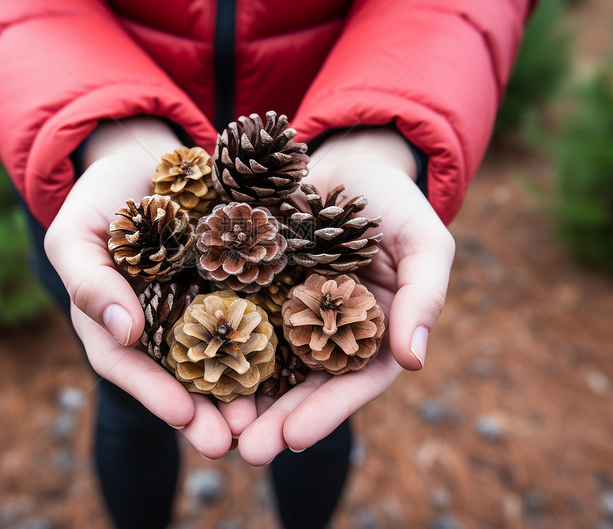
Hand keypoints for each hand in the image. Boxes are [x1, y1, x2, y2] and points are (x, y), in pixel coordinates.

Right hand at [45, 117, 255, 458]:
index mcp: (119, 322)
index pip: (131, 366)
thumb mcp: (78, 233)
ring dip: (245, 390)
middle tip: (229, 442)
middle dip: (206, 412)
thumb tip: (123, 331)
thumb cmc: (102, 198)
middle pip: (183, 375)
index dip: (154, 393)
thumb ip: (89, 279)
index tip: (182, 416)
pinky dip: (277, 338)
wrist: (148, 158)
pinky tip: (300, 361)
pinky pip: (259, 312)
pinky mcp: (240, 281)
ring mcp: (204, 305)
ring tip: (267, 422)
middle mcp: (164, 324)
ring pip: (226, 355)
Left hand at [238, 128, 454, 464]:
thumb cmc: (390, 199)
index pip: (352, 382)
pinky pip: (228, 319)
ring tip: (208, 427)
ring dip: (239, 397)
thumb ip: (424, 295)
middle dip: (275, 420)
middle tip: (246, 451)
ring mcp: (284, 310)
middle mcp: (325, 331)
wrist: (338, 160)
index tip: (296, 439)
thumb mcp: (422, 239)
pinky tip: (188, 369)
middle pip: (301, 384)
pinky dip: (212, 346)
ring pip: (261, 362)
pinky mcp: (248, 286)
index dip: (327, 411)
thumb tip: (415, 361)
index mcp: (369, 331)